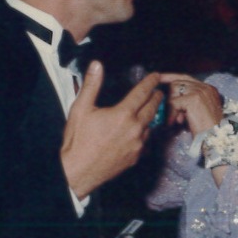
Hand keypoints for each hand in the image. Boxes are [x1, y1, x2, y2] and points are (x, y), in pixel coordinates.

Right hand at [61, 61, 163, 198]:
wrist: (78, 172)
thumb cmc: (78, 141)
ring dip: (152, 116)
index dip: (150, 82)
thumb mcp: (81, 109)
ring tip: (150, 109)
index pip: (143, 93)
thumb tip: (97, 66)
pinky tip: (139, 131)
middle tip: (158, 91)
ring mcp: (137, 145)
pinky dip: (144, 133)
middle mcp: (134, 129)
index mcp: (123, 115)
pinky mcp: (136, 157)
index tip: (156, 76)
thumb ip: (91, 85)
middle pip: (153, 108)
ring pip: (150, 126)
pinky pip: (145, 141)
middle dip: (157, 97)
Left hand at [159, 73, 222, 136]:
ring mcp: (200, 91)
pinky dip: (171, 113)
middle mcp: (205, 87)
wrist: (214, 139)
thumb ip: (186, 102)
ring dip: (171, 106)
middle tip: (173, 114)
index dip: (171, 78)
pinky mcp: (194, 99)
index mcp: (208, 89)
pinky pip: (173, 102)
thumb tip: (170, 100)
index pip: (185, 77)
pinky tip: (175, 123)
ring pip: (173, 90)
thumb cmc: (205, 130)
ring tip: (178, 120)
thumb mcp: (197, 112)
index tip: (159, 78)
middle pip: (177, 82)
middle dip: (170, 96)